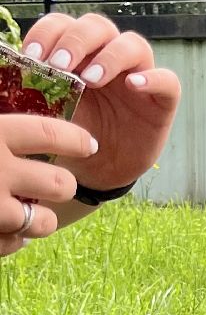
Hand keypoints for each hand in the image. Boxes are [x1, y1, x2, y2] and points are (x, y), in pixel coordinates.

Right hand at [0, 113, 95, 256]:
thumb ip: (6, 118)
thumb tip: (15, 71)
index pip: (50, 135)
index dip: (76, 140)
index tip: (89, 144)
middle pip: (61, 184)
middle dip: (62, 183)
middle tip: (53, 180)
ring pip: (44, 222)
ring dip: (40, 217)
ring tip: (27, 207)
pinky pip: (14, 243)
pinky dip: (14, 236)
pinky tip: (4, 225)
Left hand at [20, 13, 180, 191]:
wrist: (98, 169)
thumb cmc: (70, 135)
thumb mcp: (45, 109)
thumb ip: (31, 87)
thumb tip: (4, 66)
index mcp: (78, 53)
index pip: (64, 24)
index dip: (48, 33)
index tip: (32, 56)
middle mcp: (109, 57)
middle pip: (99, 26)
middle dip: (77, 41)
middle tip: (60, 64)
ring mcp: (139, 75)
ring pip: (133, 44)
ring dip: (110, 56)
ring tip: (91, 79)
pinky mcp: (163, 99)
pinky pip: (167, 80)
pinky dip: (152, 78)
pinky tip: (134, 85)